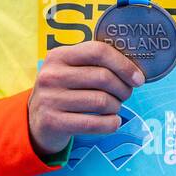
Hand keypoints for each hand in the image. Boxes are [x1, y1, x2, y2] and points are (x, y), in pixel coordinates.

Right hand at [28, 41, 144, 156]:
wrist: (37, 121)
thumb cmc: (64, 91)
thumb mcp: (69, 70)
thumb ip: (94, 63)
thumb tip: (134, 69)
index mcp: (58, 55)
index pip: (97, 51)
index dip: (123, 64)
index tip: (138, 78)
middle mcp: (51, 75)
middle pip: (103, 77)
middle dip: (123, 88)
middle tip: (126, 94)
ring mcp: (50, 99)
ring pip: (102, 101)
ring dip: (117, 106)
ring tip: (114, 107)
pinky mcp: (53, 122)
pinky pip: (95, 123)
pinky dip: (111, 124)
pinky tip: (113, 121)